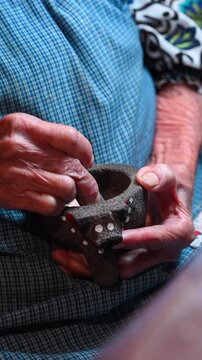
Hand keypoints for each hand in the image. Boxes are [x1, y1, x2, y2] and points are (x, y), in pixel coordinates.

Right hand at [0, 113, 98, 213]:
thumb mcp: (17, 131)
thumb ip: (47, 138)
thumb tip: (81, 158)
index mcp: (25, 127)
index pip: (71, 138)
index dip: (86, 152)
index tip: (88, 161)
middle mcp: (22, 149)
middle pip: (73, 167)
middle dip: (87, 182)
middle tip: (90, 190)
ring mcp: (19, 174)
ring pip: (67, 188)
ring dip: (70, 195)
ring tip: (65, 194)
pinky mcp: (16, 196)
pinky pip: (52, 205)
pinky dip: (57, 206)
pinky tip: (52, 202)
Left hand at [52, 163, 194, 279]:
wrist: (163, 197)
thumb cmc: (165, 186)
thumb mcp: (168, 176)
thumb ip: (161, 176)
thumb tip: (146, 180)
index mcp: (177, 233)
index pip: (157, 239)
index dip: (136, 240)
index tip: (114, 239)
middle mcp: (162, 252)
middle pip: (130, 264)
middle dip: (101, 260)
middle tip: (75, 249)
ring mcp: (144, 257)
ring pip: (115, 270)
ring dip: (88, 265)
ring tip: (62, 255)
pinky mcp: (130, 258)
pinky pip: (108, 266)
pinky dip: (88, 263)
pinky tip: (67, 256)